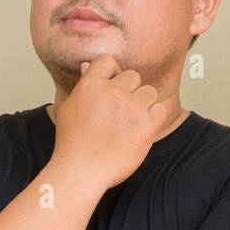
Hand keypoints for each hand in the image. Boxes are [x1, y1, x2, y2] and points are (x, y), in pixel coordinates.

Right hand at [52, 54, 169, 189]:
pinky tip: (142, 127)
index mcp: (91, 85)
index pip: (108, 60)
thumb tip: (88, 66)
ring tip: (132, 119)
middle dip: (129, 89)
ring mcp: (132, 107)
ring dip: (144, 102)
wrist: (82, 169)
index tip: (111, 86)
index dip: (112, 72)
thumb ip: (83, 85)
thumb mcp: (69, 106)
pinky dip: (154, 117)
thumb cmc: (72, 142)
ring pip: (149, 91)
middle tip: (121, 109)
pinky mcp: (146, 124)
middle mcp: (113, 92)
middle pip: (133, 76)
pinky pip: (160, 109)